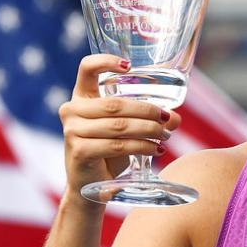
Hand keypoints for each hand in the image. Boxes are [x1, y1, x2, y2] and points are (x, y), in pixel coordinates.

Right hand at [59, 55, 180, 196]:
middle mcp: (72, 110)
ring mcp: (72, 130)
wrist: (90, 185)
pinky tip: (156, 149)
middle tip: (167, 119)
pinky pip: (118, 145)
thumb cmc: (108, 152)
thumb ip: (149, 120)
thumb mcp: (127, 131)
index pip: (86, 69)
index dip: (106, 61)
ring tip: (165, 136)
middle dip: (147, 111)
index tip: (129, 66)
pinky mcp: (80, 151)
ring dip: (149, 130)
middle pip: (115, 104)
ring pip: (120, 126)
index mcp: (81, 97)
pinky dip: (142, 147)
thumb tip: (175, 117)